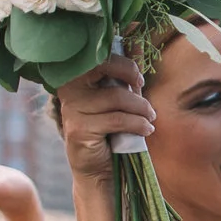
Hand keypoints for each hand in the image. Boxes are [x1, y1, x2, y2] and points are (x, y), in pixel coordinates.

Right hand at [52, 57, 154, 182]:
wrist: (99, 170)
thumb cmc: (111, 132)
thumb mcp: (118, 102)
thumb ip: (124, 80)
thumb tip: (138, 50)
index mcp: (75, 79)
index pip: (97, 57)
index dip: (122, 63)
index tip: (138, 78)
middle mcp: (70, 91)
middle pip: (102, 67)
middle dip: (129, 73)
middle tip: (143, 88)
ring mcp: (72, 110)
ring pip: (117, 97)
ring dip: (142, 107)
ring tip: (150, 117)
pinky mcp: (80, 130)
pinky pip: (117, 120)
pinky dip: (138, 124)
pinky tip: (146, 129)